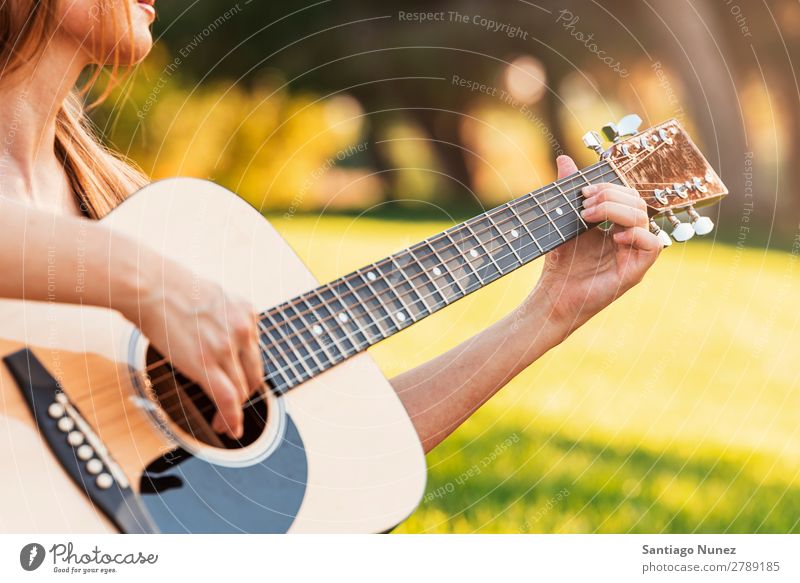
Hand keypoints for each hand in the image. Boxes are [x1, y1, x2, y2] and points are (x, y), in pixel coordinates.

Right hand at [133, 261, 263, 439]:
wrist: (149, 284)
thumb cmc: (168, 289)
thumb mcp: (212, 298)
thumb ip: (223, 319)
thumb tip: (217, 337)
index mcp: (246, 313)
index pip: (254, 354)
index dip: (248, 376)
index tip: (241, 388)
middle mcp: (243, 330)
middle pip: (253, 375)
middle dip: (245, 397)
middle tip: (234, 412)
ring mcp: (228, 347)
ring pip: (241, 390)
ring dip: (234, 412)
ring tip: (224, 425)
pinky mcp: (208, 362)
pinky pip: (229, 398)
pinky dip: (232, 418)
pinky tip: (229, 428)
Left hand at [529, 155, 661, 334]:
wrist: (553, 295)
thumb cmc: (560, 263)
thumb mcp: (563, 221)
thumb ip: (567, 191)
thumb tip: (564, 159)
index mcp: (616, 226)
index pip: (626, 196)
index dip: (610, 188)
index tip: (584, 191)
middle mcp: (629, 238)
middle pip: (637, 203)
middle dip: (612, 196)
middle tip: (585, 203)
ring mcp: (633, 254)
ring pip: (644, 219)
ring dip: (617, 211)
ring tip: (589, 217)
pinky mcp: (635, 271)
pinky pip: (654, 245)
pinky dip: (637, 235)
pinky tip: (614, 237)